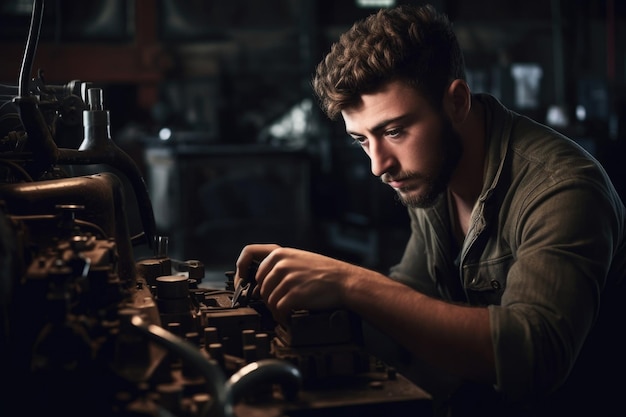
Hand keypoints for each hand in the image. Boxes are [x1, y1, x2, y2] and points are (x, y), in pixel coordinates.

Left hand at [235, 244, 357, 322]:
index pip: (249, 259)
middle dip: (266, 297)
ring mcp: (287, 279)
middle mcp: (281, 264)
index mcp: (280, 253)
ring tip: (286, 310)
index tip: (242, 285)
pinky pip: (278, 309)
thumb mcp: (298, 258)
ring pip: (268, 299)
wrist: (344, 281)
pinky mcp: (293, 294)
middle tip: (278, 303)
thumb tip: (260, 283)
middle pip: (260, 285)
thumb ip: (278, 266)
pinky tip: (288, 317)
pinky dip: (281, 316)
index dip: (241, 273)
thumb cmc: (324, 272)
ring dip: (276, 308)